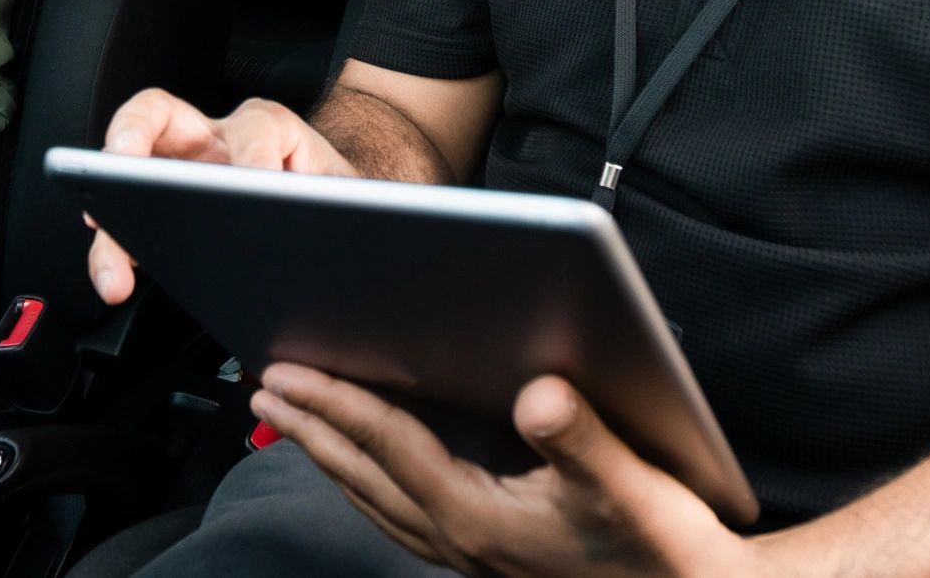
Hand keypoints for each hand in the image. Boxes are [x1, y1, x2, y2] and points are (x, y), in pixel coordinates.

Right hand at [84, 89, 358, 304]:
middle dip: (131, 133)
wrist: (339, 217)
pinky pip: (127, 223)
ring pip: (126, 174)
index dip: (255, 154)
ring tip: (114, 267)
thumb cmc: (342, 206)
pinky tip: (119, 281)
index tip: (256, 186)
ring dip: (109, 215)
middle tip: (121, 166)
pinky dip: (115, 249)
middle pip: (158, 113)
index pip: (257, 125)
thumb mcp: (356, 202)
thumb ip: (346, 208)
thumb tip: (336, 232)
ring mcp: (181, 175)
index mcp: (271, 132)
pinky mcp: (165, 215)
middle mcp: (215, 143)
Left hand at [251, 366, 756, 577]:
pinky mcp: (487, 558)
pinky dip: (370, 484)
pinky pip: (401, 516)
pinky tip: (370, 471)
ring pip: (375, 500)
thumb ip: (582, 438)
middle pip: (363, 475)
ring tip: (296, 422)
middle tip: (264, 387)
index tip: (286, 371)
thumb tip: (538, 393)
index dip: (335, 404)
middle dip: (311, 429)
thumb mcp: (632, 488)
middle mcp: (459, 542)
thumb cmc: (665, 544)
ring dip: (332, 457)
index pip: (387, 446)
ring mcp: (469, 556)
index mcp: (478, 519)